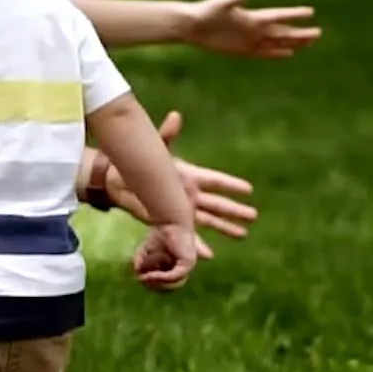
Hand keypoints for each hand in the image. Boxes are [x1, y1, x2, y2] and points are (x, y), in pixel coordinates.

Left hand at [104, 111, 258, 257]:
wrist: (119, 181)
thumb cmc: (139, 162)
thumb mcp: (155, 149)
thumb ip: (166, 135)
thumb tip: (175, 116)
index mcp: (190, 176)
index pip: (215, 181)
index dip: (231, 185)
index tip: (249, 190)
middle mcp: (190, 194)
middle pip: (217, 203)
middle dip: (235, 210)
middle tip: (253, 216)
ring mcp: (181, 209)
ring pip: (209, 221)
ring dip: (225, 228)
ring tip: (243, 234)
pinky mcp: (170, 221)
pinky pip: (188, 236)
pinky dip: (198, 245)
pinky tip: (209, 255)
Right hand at [133, 223, 198, 291]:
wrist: (170, 221)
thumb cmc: (159, 234)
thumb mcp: (145, 251)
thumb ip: (140, 263)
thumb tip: (138, 276)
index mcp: (176, 270)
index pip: (165, 287)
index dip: (152, 285)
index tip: (140, 278)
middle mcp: (183, 270)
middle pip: (168, 289)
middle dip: (153, 284)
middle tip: (141, 279)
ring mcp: (187, 268)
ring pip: (171, 285)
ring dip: (156, 280)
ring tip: (144, 276)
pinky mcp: (188, 264)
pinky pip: (174, 276)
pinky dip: (160, 277)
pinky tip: (149, 276)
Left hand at [180, 0, 319, 57]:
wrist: (192, 25)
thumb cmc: (206, 11)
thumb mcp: (223, 2)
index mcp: (253, 16)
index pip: (279, 16)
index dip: (294, 14)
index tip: (311, 11)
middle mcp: (254, 28)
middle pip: (283, 32)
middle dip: (301, 33)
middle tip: (318, 33)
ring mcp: (250, 40)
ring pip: (277, 43)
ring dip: (293, 43)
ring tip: (309, 42)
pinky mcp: (243, 50)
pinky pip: (264, 53)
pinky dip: (277, 54)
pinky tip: (289, 54)